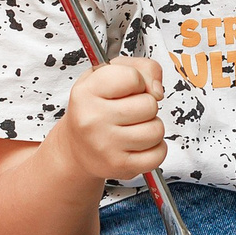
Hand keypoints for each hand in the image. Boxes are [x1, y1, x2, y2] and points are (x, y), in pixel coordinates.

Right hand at [46, 55, 166, 182]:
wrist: (76, 147)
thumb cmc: (96, 106)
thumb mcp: (109, 74)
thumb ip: (142, 68)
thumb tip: (157, 91)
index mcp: (87, 92)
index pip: (132, 77)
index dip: (138, 81)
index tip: (128, 88)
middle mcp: (92, 119)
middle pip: (149, 104)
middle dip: (146, 105)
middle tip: (129, 111)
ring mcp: (105, 145)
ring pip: (156, 130)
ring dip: (152, 127)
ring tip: (134, 127)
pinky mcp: (119, 166)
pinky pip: (158, 154)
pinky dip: (156, 149)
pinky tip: (139, 144)